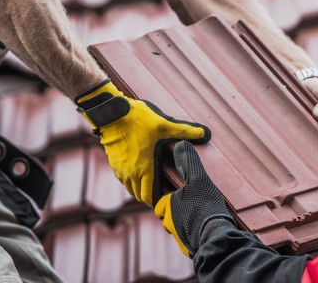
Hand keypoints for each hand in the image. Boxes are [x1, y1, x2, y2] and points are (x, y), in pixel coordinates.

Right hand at [76, 79, 210, 206]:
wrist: (111, 114)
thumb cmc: (138, 120)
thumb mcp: (165, 125)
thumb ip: (186, 131)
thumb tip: (206, 133)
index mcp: (144, 169)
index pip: (149, 197)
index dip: (158, 202)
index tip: (167, 200)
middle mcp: (130, 174)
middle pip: (139, 195)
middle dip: (149, 197)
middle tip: (162, 194)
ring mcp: (120, 170)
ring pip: (129, 188)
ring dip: (139, 189)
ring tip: (151, 185)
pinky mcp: (113, 163)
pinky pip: (122, 179)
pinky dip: (130, 181)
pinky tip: (139, 172)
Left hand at [154, 141, 233, 257]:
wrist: (216, 237)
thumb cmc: (205, 207)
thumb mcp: (199, 179)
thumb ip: (188, 163)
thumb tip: (181, 143)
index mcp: (167, 205)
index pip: (163, 200)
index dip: (172, 196)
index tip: (184, 194)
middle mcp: (169, 223)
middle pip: (171, 215)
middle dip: (179, 212)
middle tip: (195, 205)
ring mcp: (179, 238)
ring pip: (180, 227)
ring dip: (187, 223)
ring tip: (202, 217)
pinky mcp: (189, 249)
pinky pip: (189, 239)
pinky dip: (195, 234)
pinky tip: (206, 228)